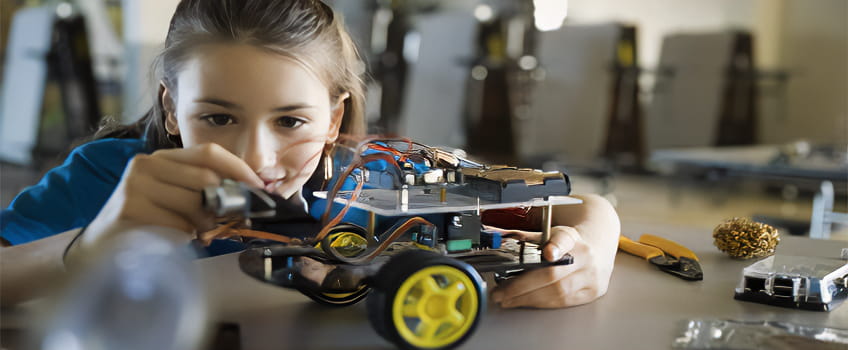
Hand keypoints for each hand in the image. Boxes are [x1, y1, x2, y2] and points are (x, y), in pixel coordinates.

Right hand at [82, 143, 263, 250]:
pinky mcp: (129, 210)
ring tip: (198, 234)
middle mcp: (146, 165)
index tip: (260, 188)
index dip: (239, 169)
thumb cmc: (149, 223)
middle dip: (226, 204)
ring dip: (205, 225)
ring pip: (195, 204)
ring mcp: (135, 186)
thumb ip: (207, 193)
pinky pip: (177, 225)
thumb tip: (251, 195)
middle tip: (230, 222)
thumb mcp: (178, 200)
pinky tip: (176, 240)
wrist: (101, 247)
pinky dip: (185, 237)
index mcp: (162, 159)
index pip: (209, 152)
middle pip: (206, 178)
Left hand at [487, 195, 619, 307]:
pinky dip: (541, 303)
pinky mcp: (593, 291)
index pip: (564, 239)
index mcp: (572, 236)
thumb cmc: (568, 242)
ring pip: (558, 292)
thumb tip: (491, 236)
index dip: (556, 246)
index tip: (549, 252)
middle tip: (501, 293)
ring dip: (528, 299)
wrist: (597, 245)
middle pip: (553, 274)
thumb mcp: (548, 232)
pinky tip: (525, 301)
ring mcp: (592, 275)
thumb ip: (524, 237)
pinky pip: (563, 302)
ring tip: (507, 299)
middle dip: (522, 287)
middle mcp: (585, 255)